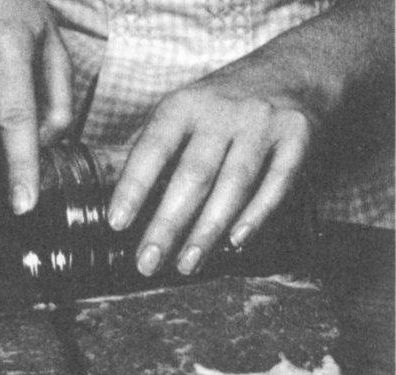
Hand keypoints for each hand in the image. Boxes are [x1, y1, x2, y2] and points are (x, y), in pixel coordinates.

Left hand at [107, 63, 319, 276]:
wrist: (293, 69)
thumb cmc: (222, 107)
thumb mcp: (184, 112)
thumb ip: (156, 152)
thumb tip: (124, 205)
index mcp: (184, 106)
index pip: (153, 148)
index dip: (134, 187)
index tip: (117, 223)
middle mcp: (223, 111)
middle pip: (193, 175)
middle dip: (168, 225)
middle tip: (148, 263)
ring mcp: (262, 124)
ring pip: (233, 184)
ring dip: (208, 230)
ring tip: (187, 264)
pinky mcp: (298, 137)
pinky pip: (277, 182)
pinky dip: (257, 214)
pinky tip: (236, 241)